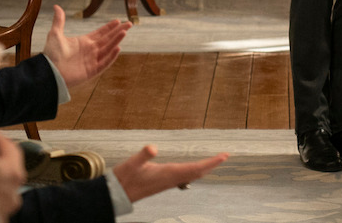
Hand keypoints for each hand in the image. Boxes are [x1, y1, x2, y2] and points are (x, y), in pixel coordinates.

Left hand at [43, 4, 131, 87]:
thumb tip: (57, 6)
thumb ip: (59, 21)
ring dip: (116, 40)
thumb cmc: (51, 54)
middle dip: (118, 31)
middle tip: (129, 23)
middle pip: (107, 39)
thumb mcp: (55, 34)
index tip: (118, 20)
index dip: (109, 27)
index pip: (100, 33)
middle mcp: (90, 51)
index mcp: (83, 42)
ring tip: (124, 32)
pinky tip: (118, 48)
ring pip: (108, 49)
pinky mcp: (91, 71)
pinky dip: (111, 56)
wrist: (49, 71)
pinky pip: (104, 63)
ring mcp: (91, 61)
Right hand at [112, 144, 228, 201]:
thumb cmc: (125, 178)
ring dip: (203, 168)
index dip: (210, 163)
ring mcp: (167, 182)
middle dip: (211, 165)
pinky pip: (184, 176)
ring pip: (191, 175)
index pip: (195, 168)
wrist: (117, 194)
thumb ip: (143, 155)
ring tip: (213, 161)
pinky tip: (193, 168)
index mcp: (169, 174)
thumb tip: (152, 148)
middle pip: (197, 173)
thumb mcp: (132, 163)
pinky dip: (193, 170)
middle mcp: (171, 179)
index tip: (223, 156)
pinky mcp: (163, 182)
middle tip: (224, 156)